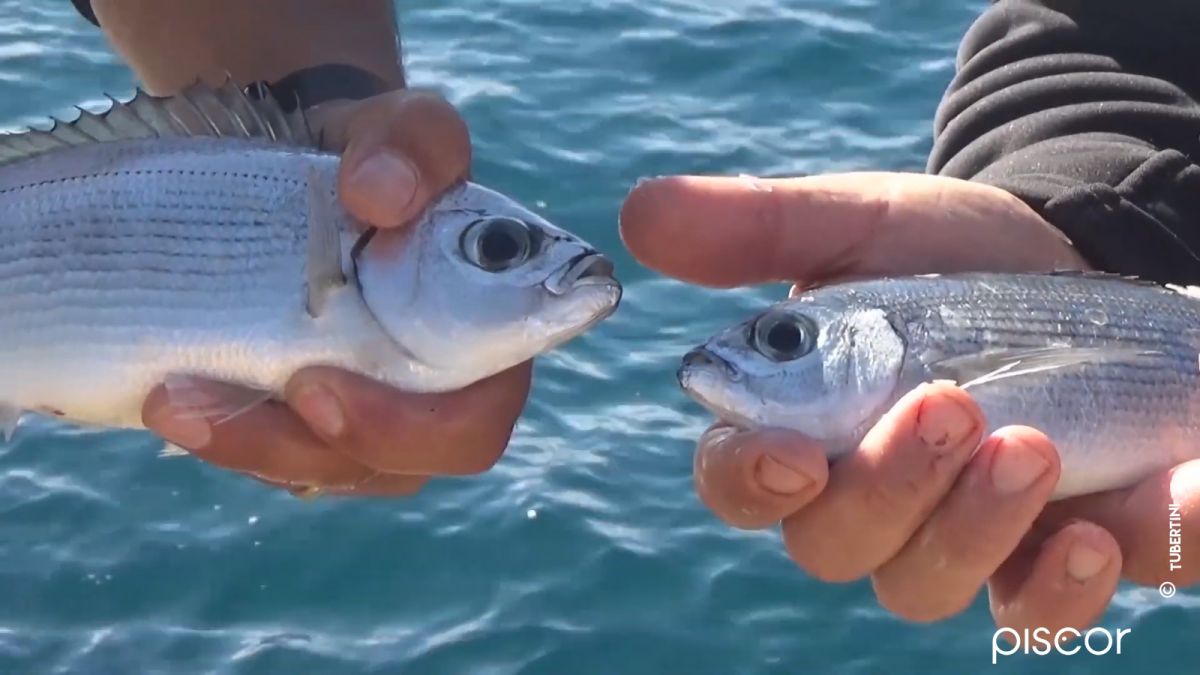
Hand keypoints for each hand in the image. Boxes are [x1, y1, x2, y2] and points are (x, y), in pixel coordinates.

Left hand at [142, 90, 531, 497]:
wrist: (313, 170)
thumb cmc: (378, 159)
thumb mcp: (406, 127)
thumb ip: (417, 143)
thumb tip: (378, 195)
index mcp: (485, 344)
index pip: (473, 425)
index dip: (406, 430)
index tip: (316, 381)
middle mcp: (437, 398)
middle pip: (390, 471)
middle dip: (298, 446)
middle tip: (206, 396)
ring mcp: (373, 420)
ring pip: (319, 470)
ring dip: (240, 444)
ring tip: (166, 394)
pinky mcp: (311, 424)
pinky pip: (273, 457)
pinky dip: (222, 434)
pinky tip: (167, 394)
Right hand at [620, 172, 1197, 630]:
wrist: (1071, 262)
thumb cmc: (940, 254)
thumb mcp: (860, 224)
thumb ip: (756, 227)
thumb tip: (639, 212)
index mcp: (795, 423)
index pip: (737, 479)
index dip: (748, 479)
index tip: (789, 454)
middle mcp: (857, 496)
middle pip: (829, 545)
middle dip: (883, 488)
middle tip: (950, 405)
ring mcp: (945, 536)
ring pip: (918, 586)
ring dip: (967, 529)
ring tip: (1029, 444)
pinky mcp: (1034, 556)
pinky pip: (1031, 613)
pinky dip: (1057, 589)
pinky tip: (1094, 534)